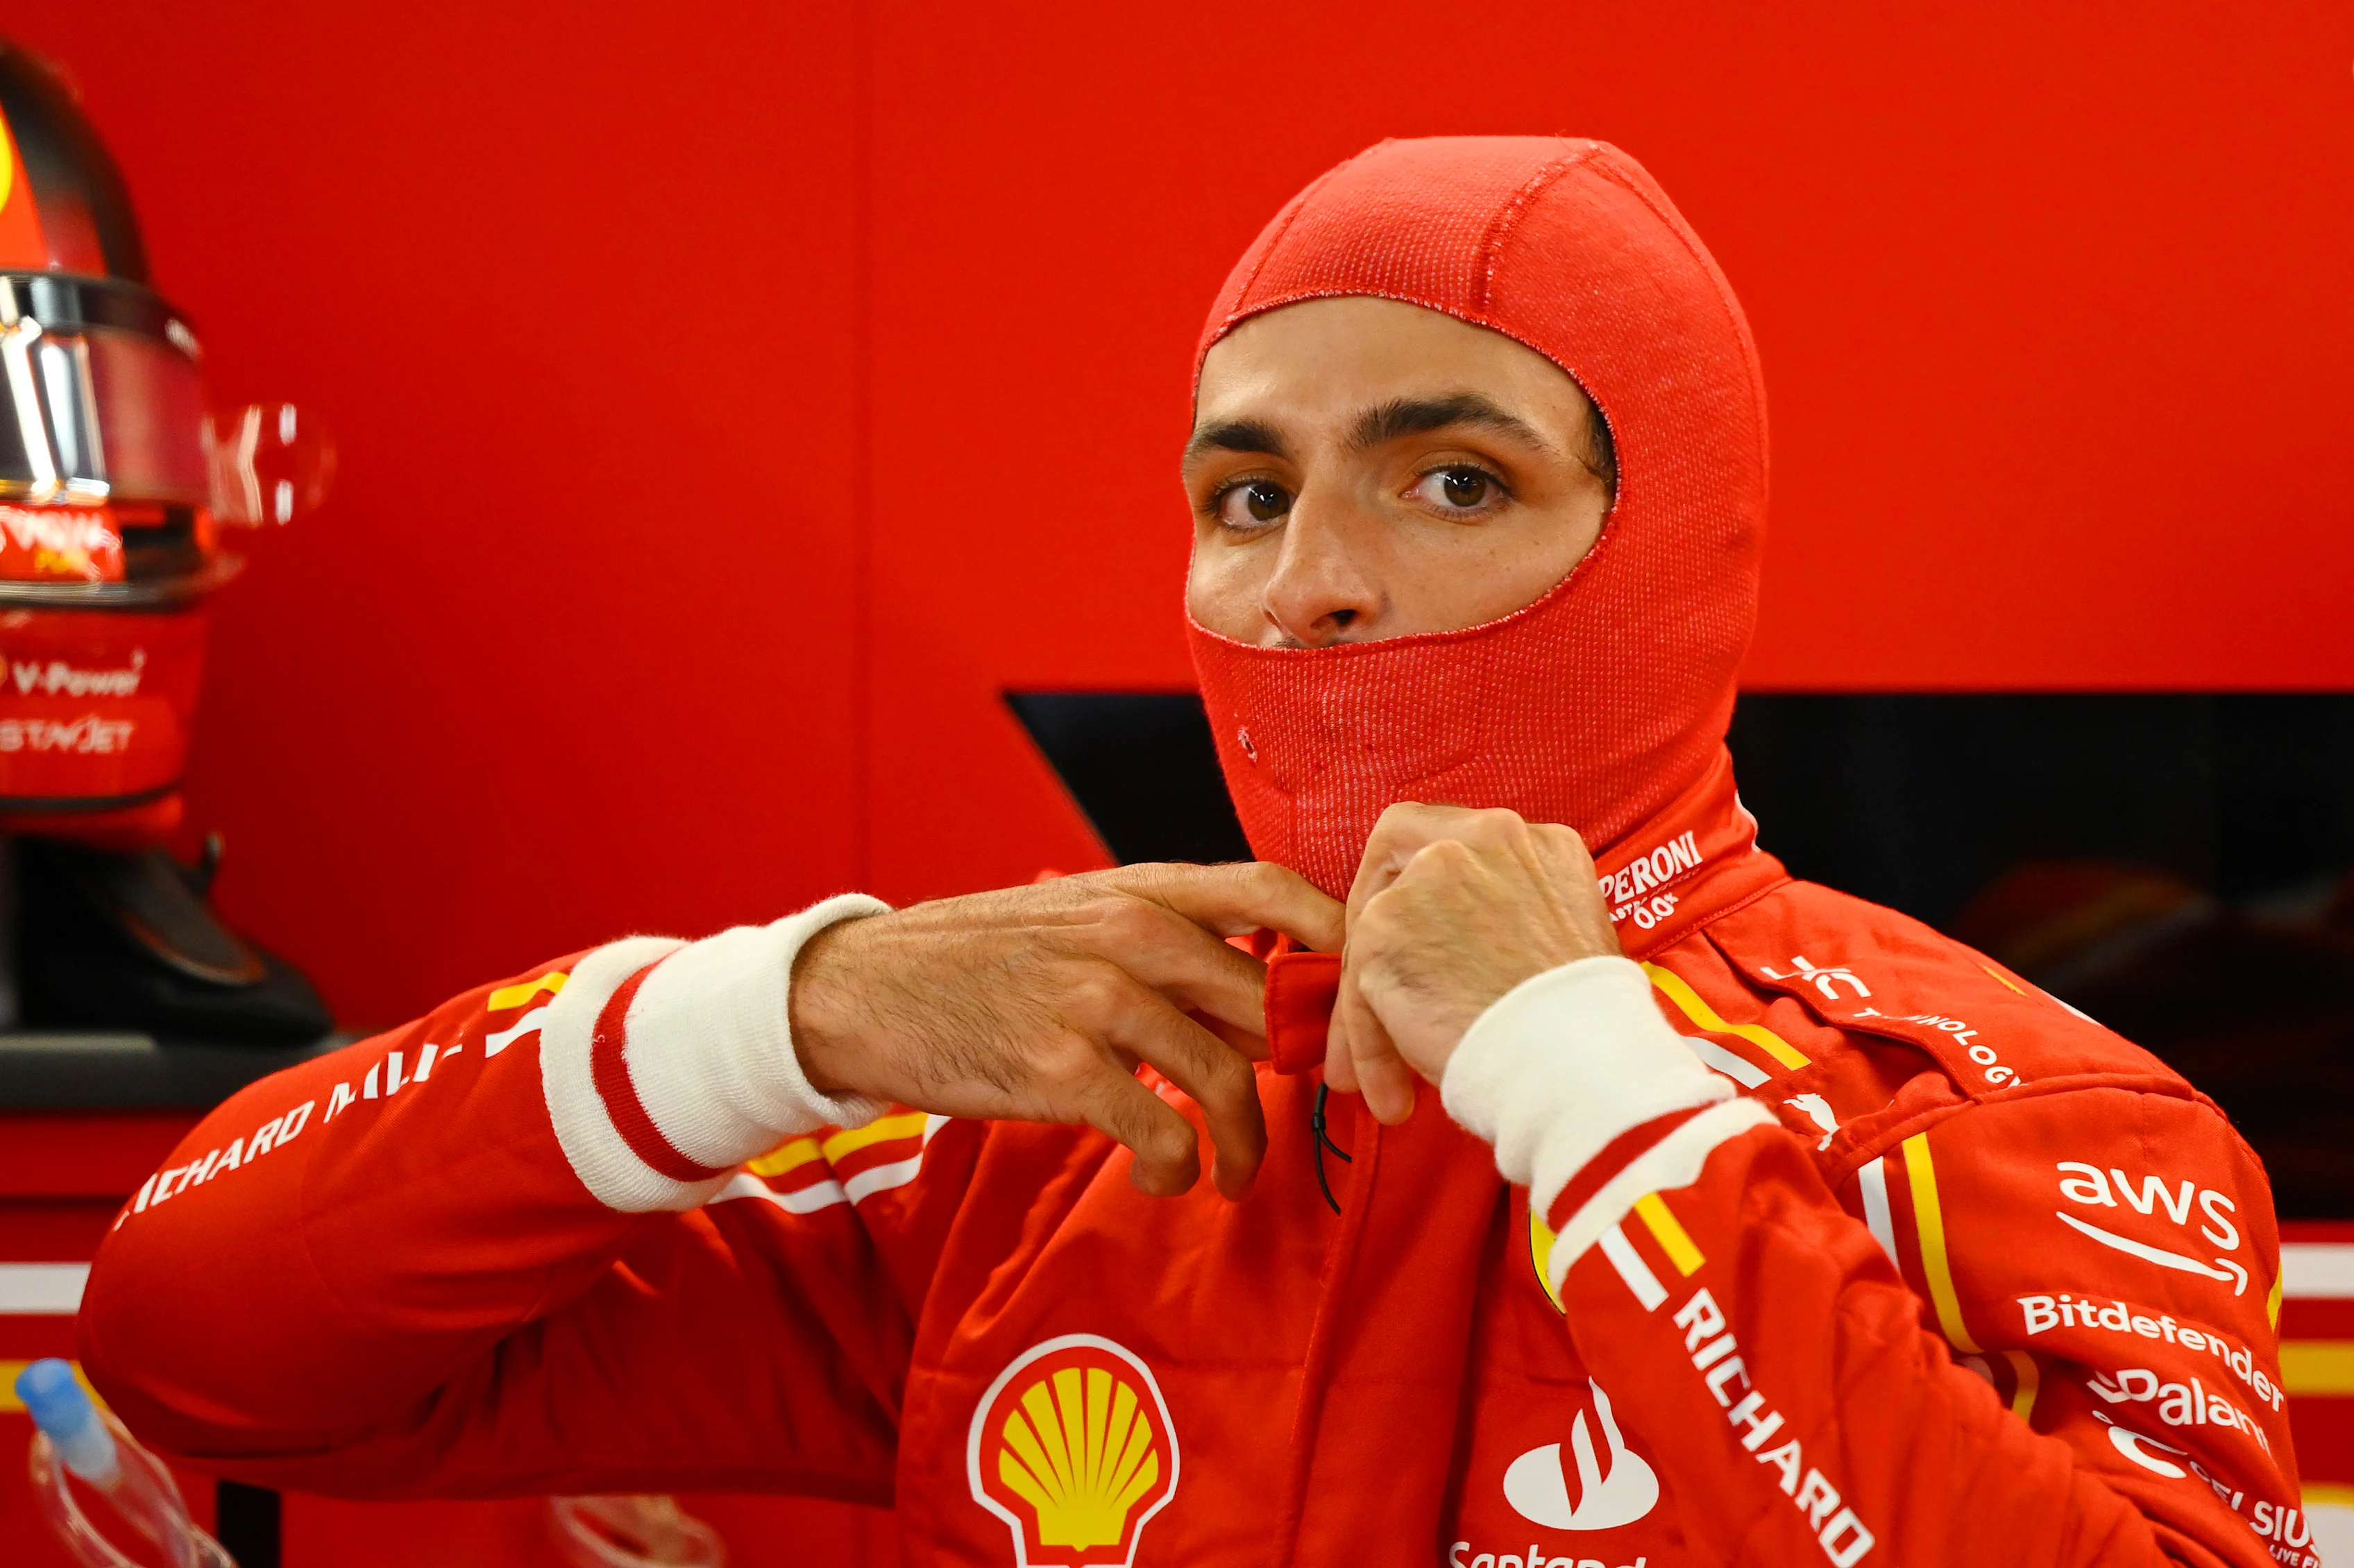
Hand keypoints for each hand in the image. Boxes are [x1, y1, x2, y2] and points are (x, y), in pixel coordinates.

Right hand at [790, 863, 1343, 1197]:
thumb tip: (1260, 984)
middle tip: (1305, 1108)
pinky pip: (1164, 1136)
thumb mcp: (1074, 914)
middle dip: (1303, 1067)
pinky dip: (1177, 1172)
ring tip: (1230, 1176)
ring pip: (1227, 1082)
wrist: (866, 992)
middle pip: (1266, 1002)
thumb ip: (1163, 936)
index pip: (1270, 890)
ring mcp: (1096, 1001)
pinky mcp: (1062, 1071)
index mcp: (1138, 889)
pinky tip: (1157, 1179)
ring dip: (1244, 1146)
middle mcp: (1128, 935)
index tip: (1359, 989)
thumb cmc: (979, 959)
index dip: (1334, 937)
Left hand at [1329, 804, 1620, 1123]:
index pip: (1454, 843)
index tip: (1423, 945)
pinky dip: (1369, 1046)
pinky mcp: (1382, 927)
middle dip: (1374, 919)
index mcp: (1534, 843)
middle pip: (1395, 852)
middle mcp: (1478, 840)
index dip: (1425, 892)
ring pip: (1371, 934)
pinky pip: (1359, 989)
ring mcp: (1425, 878)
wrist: (1580, 1060)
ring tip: (1386, 1077)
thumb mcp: (1565, 941)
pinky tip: (1392, 1095)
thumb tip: (1450, 962)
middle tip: (1370, 983)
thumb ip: (1507, 923)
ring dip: (1370, 1008)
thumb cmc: (1586, 1027)